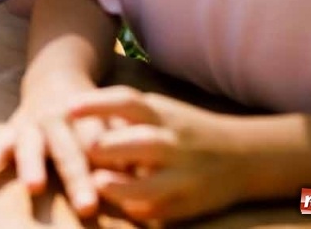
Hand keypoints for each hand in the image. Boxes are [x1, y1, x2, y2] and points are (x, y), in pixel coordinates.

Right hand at [0, 76, 108, 217]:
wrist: (55, 75)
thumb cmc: (91, 114)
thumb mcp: (109, 120)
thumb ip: (122, 145)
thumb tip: (144, 177)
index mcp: (87, 120)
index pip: (100, 145)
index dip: (109, 165)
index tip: (120, 187)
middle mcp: (59, 121)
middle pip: (69, 152)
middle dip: (77, 178)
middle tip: (87, 205)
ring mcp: (32, 124)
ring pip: (32, 146)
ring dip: (33, 165)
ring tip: (34, 186)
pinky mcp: (12, 128)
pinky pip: (0, 141)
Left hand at [68, 88, 248, 224]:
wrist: (243, 156)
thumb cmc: (183, 130)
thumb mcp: (159, 111)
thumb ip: (123, 115)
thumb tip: (70, 115)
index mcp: (161, 114)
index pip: (127, 102)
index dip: (96, 104)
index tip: (67, 108)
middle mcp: (172, 142)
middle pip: (142, 142)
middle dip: (114, 146)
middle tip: (86, 149)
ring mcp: (183, 175)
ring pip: (154, 183)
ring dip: (124, 186)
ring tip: (98, 184)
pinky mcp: (189, 202)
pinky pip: (162, 209)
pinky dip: (142, 209)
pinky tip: (125, 207)